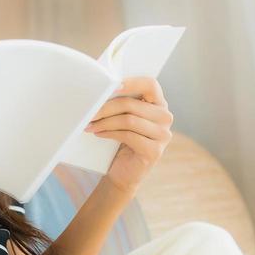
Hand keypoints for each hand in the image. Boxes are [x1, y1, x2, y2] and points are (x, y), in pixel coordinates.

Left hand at [83, 76, 173, 195]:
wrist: (123, 172)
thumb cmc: (121, 140)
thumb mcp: (123, 117)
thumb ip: (122, 103)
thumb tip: (102, 88)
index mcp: (159, 104)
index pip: (150, 84)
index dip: (130, 82)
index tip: (110, 85)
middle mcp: (165, 117)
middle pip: (132, 104)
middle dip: (106, 107)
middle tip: (89, 112)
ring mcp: (163, 135)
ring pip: (129, 120)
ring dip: (105, 121)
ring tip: (90, 124)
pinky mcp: (155, 150)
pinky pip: (129, 136)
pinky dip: (110, 133)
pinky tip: (99, 134)